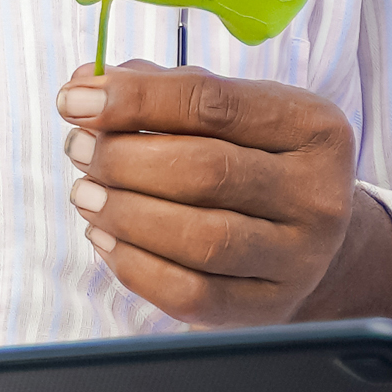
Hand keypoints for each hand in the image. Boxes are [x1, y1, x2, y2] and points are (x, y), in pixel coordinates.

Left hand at [58, 65, 391, 323]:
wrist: (310, 240)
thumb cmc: (253, 161)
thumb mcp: (229, 112)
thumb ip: (160, 89)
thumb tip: (85, 83)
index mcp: (312, 127)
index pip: (212, 103)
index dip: (134, 99)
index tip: (75, 99)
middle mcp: (317, 194)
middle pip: (204, 171)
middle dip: (122, 159)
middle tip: (79, 149)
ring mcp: (298, 258)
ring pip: (198, 238)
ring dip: (123, 212)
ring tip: (86, 193)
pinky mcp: (266, 308)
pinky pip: (188, 293)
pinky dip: (132, 264)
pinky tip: (106, 238)